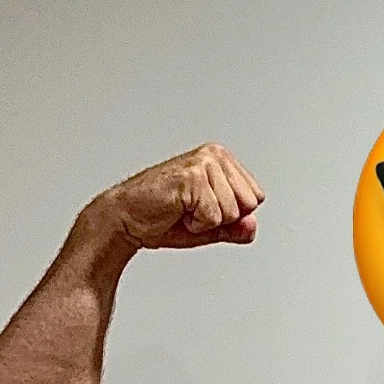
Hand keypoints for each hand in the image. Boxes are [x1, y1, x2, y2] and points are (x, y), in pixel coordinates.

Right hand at [94, 142, 265, 250]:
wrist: (127, 219)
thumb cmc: (163, 218)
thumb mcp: (210, 227)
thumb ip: (236, 227)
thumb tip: (253, 225)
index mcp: (222, 160)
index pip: (255, 198)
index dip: (231, 215)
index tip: (203, 209)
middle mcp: (215, 155)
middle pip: (248, 205)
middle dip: (222, 219)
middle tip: (192, 211)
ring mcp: (203, 163)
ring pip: (232, 212)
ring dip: (206, 221)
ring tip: (183, 210)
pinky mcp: (192, 177)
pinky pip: (213, 217)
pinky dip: (195, 224)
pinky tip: (177, 210)